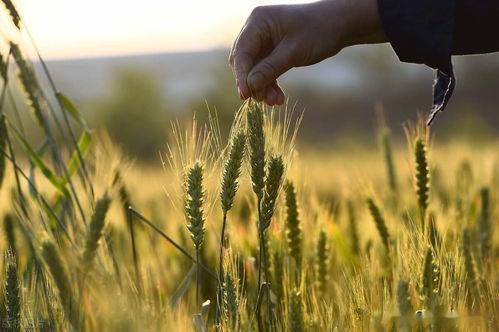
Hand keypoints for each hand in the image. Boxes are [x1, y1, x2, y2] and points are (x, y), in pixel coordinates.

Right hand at [229, 0, 386, 104]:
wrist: (338, 25)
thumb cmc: (318, 31)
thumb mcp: (294, 51)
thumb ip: (271, 68)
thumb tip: (250, 85)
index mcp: (258, 21)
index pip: (242, 52)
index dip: (242, 75)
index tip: (245, 95)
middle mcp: (256, 29)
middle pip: (244, 61)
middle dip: (253, 82)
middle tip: (263, 100)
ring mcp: (263, 40)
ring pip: (254, 69)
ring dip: (262, 86)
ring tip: (274, 101)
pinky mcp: (271, 51)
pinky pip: (265, 71)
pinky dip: (270, 84)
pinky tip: (278, 98)